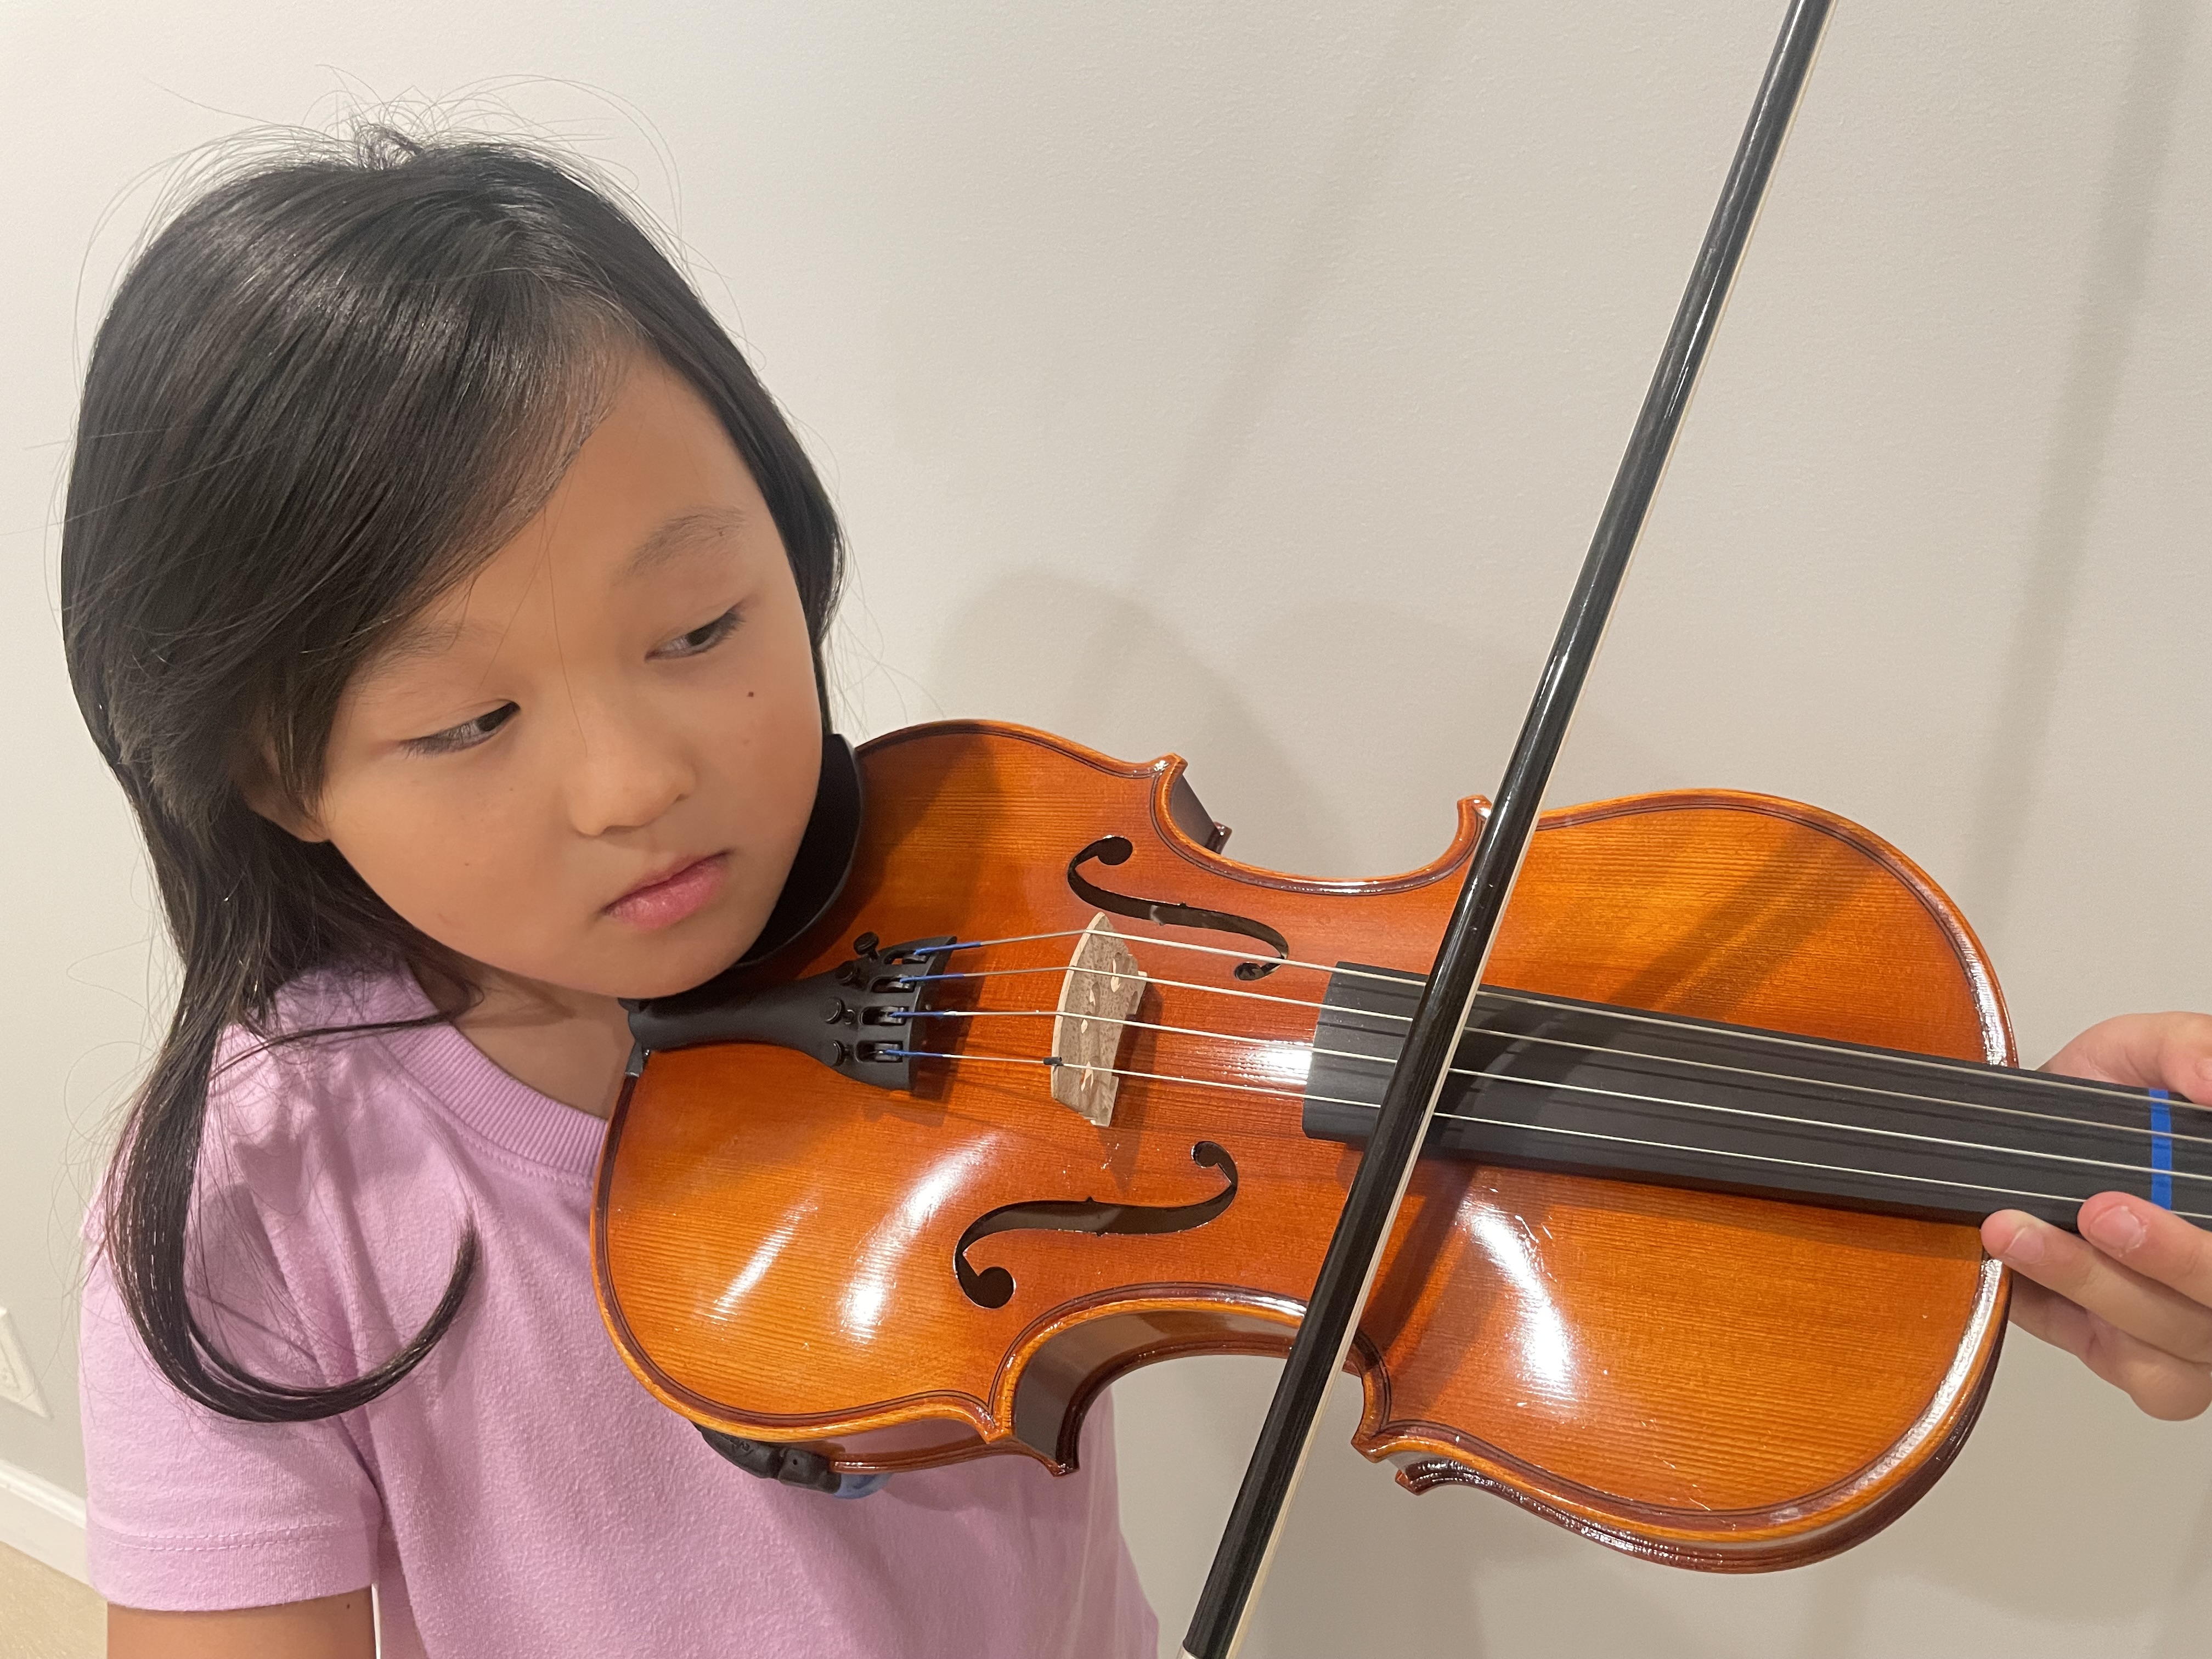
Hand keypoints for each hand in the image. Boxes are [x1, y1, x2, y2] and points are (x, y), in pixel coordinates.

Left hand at [1981, 1012, 2211, 1419]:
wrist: (2034, 1137)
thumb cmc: (2109, 1104)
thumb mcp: (2140, 1050)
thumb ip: (2182, 1048)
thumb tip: (2210, 1078)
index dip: (2193, 1249)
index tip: (2122, 1204)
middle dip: (2167, 1260)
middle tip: (2099, 1211)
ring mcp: (2201, 1332)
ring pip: (2175, 1343)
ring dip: (2092, 1285)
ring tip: (2015, 1232)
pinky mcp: (2149, 1365)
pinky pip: (2138, 1373)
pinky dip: (2074, 1323)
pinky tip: (2022, 1283)